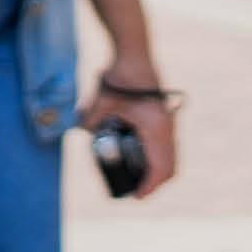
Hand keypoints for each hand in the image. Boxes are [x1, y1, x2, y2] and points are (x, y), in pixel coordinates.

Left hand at [85, 74, 181, 197]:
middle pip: (170, 167)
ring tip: (139, 179)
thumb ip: (90, 118)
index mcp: (156, 129)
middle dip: (155, 183)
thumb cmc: (120, 76)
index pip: (160, 168)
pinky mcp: (163, 116)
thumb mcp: (101, 100)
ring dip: (158, 170)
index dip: (150, 186)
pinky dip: (158, 157)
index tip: (137, 197)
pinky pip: (167, 145)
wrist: (134, 53)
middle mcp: (167, 128)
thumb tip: (81, 131)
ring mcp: (168, 122)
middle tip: (137, 192)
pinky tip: (142, 158)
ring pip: (171, 156)